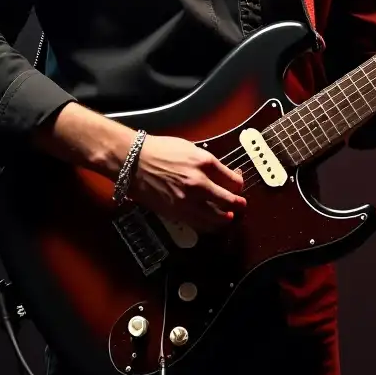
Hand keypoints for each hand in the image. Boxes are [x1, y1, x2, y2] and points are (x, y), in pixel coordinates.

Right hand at [128, 135, 245, 232]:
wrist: (133, 161)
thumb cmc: (160, 151)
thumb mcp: (192, 149)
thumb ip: (210, 164)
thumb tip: (226, 176)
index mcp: (205, 163)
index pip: (234, 181)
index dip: (239, 185)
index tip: (238, 187)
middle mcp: (199, 183)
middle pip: (229, 202)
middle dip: (238, 204)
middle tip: (241, 206)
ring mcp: (187, 201)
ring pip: (215, 218)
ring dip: (225, 218)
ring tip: (228, 217)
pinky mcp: (175, 213)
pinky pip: (198, 224)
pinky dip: (208, 225)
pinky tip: (210, 222)